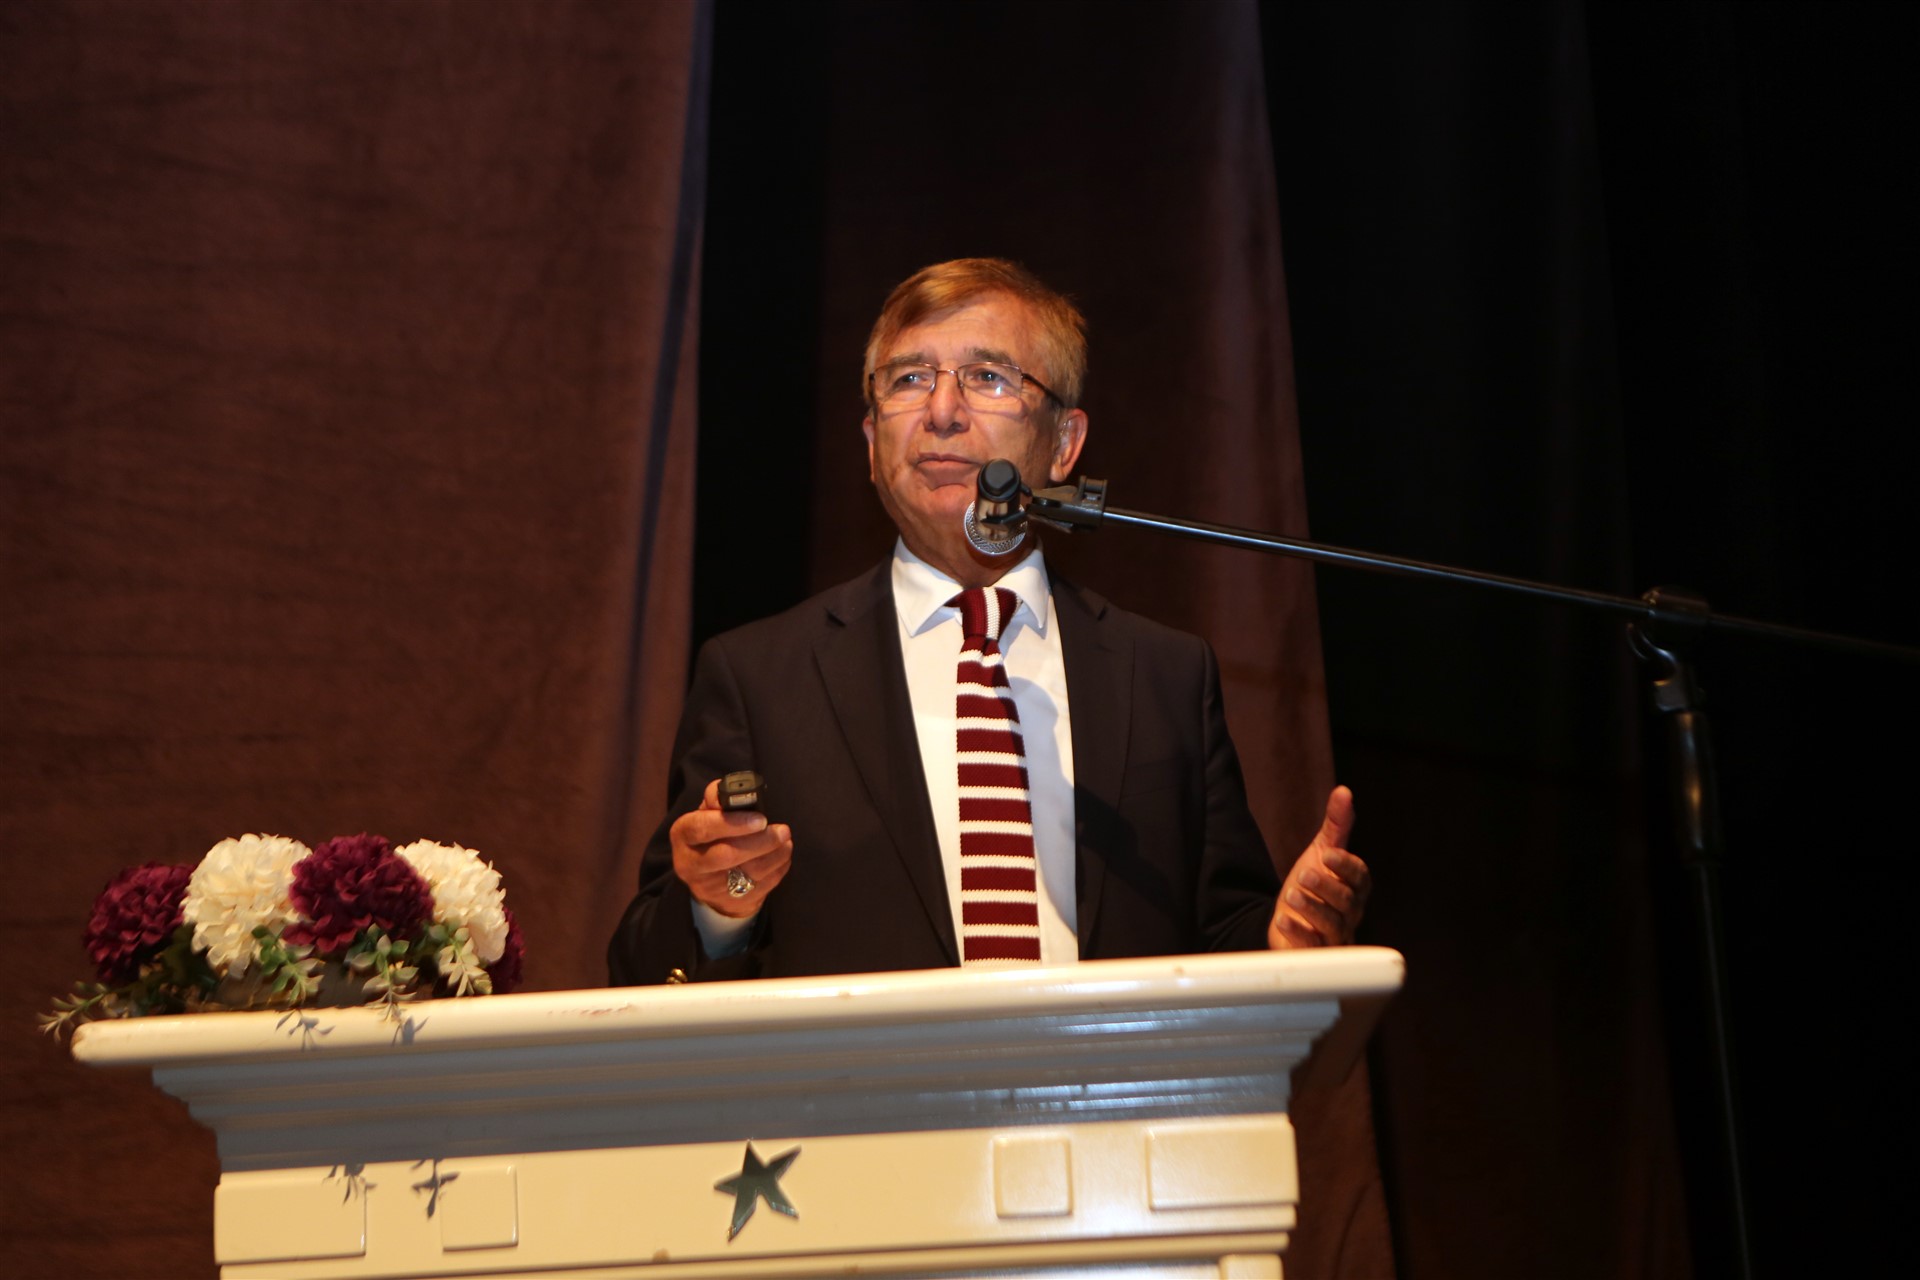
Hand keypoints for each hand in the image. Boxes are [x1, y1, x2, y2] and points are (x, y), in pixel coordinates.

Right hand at [670, 779, 793, 917]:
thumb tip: (738, 791)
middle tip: (782, 830)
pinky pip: (762, 886)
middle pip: (727, 855)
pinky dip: (779, 868)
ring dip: (775, 854)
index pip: (702, 828)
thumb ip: (718, 798)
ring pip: (749, 872)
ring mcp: (710, 887)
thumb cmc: (712, 835)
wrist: (711, 878)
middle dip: (760, 842)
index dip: (732, 823)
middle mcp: (690, 864)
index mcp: (682, 835)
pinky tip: (783, 855)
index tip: (760, 819)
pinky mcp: (731, 902)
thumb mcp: (707, 812)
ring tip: (786, 840)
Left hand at [1268, 785, 1370, 948]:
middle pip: (1346, 901)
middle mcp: (1349, 913)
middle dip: (1326, 887)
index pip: (1360, 877)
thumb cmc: (1311, 884)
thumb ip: (1336, 825)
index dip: (1346, 866)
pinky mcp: (1314, 953)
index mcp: (1354, 887)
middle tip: (1304, 874)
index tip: (1327, 854)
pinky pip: (1312, 948)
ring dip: (1312, 910)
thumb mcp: (1320, 852)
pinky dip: (1299, 934)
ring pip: (1332, 925)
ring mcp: (1333, 935)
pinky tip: (1283, 920)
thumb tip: (1343, 791)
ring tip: (1291, 894)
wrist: (1287, 918)